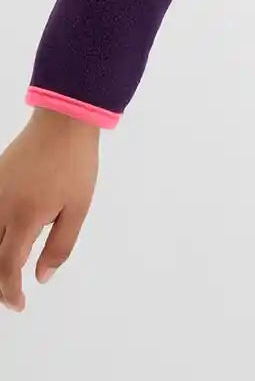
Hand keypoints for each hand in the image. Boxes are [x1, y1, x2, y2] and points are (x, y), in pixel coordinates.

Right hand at [0, 108, 100, 311]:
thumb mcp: (78, 207)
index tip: (19, 303)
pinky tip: (5, 237)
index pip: (7, 266)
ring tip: (7, 270)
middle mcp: (2, 207)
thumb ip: (60, 245)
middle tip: (11, 292)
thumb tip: (41, 276)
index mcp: (25, 217)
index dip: (10, 290)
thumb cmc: (75, 163)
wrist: (63, 121)